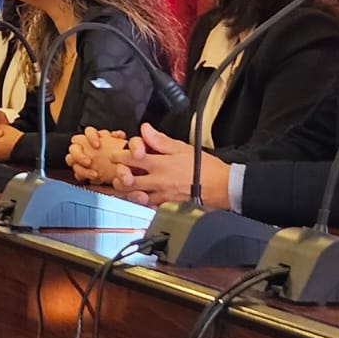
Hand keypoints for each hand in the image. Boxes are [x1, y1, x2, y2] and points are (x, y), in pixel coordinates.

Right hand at [66, 127, 127, 183]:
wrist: (120, 170)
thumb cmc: (118, 155)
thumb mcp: (120, 144)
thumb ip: (118, 138)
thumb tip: (118, 135)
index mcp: (94, 137)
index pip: (88, 131)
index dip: (90, 137)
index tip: (97, 145)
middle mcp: (84, 147)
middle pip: (73, 147)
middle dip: (79, 155)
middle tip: (88, 162)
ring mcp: (80, 159)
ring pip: (71, 160)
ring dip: (81, 168)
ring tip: (94, 175)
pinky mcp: (81, 170)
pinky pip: (77, 173)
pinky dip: (84, 176)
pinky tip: (95, 178)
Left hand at [111, 123, 231, 207]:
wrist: (222, 186)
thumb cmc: (206, 168)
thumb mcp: (183, 148)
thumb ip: (161, 141)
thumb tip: (146, 130)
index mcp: (160, 164)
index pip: (130, 159)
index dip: (119, 156)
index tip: (116, 155)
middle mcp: (157, 181)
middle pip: (127, 181)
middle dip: (118, 175)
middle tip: (116, 172)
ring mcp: (161, 195)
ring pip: (134, 196)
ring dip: (127, 191)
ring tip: (124, 186)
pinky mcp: (168, 206)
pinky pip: (149, 207)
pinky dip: (142, 203)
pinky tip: (140, 199)